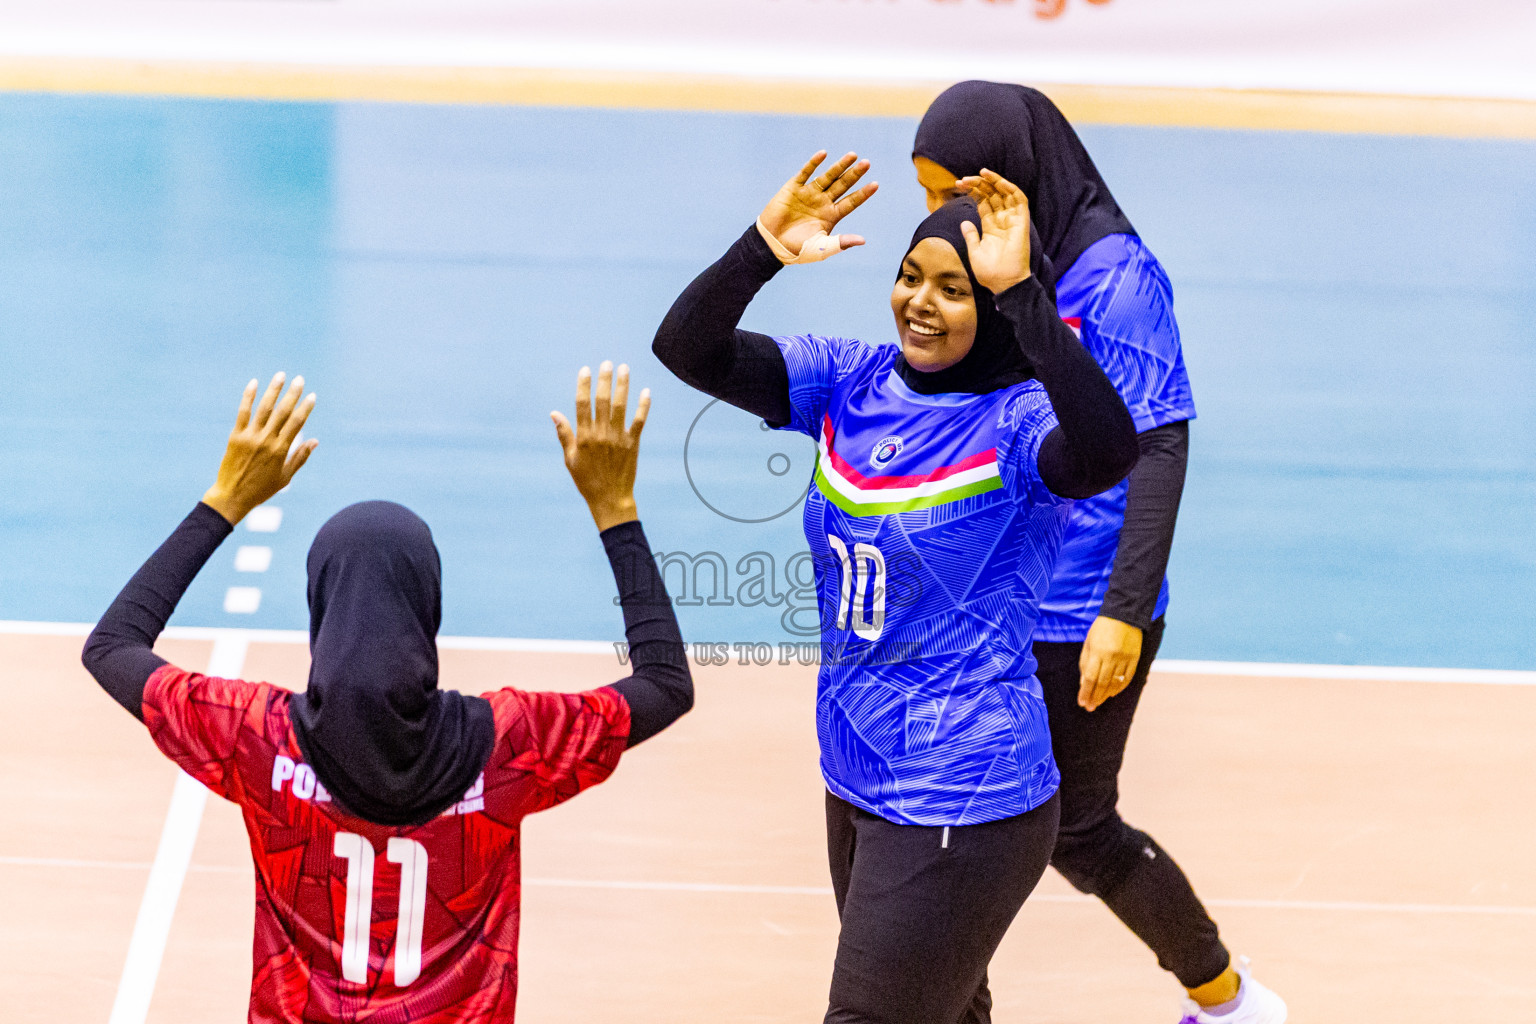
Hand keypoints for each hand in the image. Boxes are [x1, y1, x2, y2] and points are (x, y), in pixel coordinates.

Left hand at [202, 373, 317, 525]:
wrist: (232, 496)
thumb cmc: (261, 489)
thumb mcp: (285, 477)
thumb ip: (300, 457)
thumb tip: (314, 441)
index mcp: (281, 450)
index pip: (296, 423)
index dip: (305, 408)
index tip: (312, 396)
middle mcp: (267, 440)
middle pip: (282, 412)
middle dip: (293, 394)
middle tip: (300, 379)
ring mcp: (250, 437)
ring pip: (264, 408)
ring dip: (273, 390)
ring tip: (281, 376)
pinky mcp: (236, 436)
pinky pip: (243, 412)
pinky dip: (248, 397)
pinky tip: (254, 383)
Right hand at [551, 361, 649, 531]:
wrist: (609, 499)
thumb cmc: (586, 480)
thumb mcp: (570, 459)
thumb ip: (564, 434)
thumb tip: (554, 413)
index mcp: (584, 437)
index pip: (582, 404)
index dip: (583, 385)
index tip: (585, 370)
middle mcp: (601, 434)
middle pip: (603, 400)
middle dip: (605, 379)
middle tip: (607, 363)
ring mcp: (618, 438)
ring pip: (621, 406)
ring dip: (623, 386)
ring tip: (624, 368)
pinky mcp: (633, 444)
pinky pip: (639, 421)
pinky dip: (643, 406)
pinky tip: (646, 391)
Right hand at [758, 150, 878, 261]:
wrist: (772, 245)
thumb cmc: (798, 250)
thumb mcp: (822, 248)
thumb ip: (841, 243)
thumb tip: (863, 241)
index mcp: (831, 215)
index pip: (851, 202)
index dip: (863, 193)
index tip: (875, 184)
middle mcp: (823, 202)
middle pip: (842, 185)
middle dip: (854, 174)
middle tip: (867, 163)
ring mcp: (809, 193)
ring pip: (828, 176)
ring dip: (840, 166)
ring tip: (853, 155)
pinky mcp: (794, 188)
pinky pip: (805, 173)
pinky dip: (814, 163)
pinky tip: (823, 154)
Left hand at [957, 168, 1032, 293]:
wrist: (1005, 283)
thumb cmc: (990, 272)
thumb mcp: (975, 252)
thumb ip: (971, 236)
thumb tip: (963, 223)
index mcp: (990, 226)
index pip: (982, 202)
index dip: (972, 191)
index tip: (957, 185)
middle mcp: (1002, 220)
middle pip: (992, 194)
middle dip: (978, 184)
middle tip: (963, 180)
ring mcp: (1012, 220)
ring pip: (1005, 193)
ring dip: (994, 181)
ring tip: (980, 173)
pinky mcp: (1022, 221)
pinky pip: (1019, 199)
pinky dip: (1009, 188)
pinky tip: (997, 181)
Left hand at [1078, 616, 1142, 711]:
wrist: (1124, 614)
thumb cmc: (1101, 628)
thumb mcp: (1089, 643)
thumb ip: (1086, 663)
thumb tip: (1084, 684)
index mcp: (1098, 651)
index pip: (1090, 677)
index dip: (1085, 692)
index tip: (1082, 702)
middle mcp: (1112, 656)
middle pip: (1102, 683)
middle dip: (1095, 697)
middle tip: (1089, 707)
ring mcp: (1125, 658)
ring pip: (1115, 682)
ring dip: (1105, 695)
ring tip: (1098, 703)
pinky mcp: (1135, 658)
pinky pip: (1127, 678)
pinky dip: (1120, 688)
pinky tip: (1112, 693)